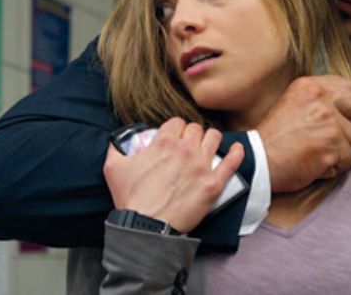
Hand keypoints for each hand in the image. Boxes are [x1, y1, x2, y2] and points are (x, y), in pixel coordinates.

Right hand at [103, 118, 244, 232]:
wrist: (147, 228)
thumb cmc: (131, 199)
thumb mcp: (114, 167)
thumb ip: (116, 147)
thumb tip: (118, 140)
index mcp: (163, 142)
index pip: (176, 122)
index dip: (175, 129)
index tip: (174, 138)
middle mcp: (185, 150)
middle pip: (196, 129)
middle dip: (191, 135)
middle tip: (188, 146)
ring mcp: (202, 166)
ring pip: (214, 138)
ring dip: (209, 140)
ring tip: (206, 148)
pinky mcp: (213, 184)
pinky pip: (232, 162)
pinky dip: (236, 153)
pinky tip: (236, 149)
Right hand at [256, 75, 350, 192]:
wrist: (257, 161)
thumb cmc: (276, 139)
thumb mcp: (299, 113)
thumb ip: (334, 113)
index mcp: (310, 86)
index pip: (348, 87)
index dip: (345, 106)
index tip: (330, 118)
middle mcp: (320, 98)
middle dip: (349, 123)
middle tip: (325, 135)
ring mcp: (328, 122)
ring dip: (340, 150)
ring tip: (314, 151)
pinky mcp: (331, 146)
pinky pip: (347, 160)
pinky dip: (333, 167)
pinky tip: (313, 163)